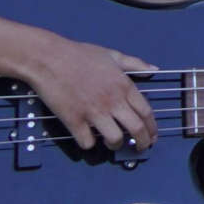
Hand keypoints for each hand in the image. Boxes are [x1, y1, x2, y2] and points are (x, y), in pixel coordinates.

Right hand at [23, 36, 159, 151]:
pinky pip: (87, 142)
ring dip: (116, 145)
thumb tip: (154, 69)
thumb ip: (135, 63)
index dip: (152, 128)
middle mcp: (113, 101)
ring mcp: (93, 112)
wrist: (49, 58)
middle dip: (142, 142)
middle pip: (136, 129)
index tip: (152, 136)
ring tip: (113, 143)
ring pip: (114, 139)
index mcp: (124, 85)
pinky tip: (88, 138)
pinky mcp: (74, 120)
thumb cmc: (80, 55)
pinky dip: (89, 144)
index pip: (146, 112)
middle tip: (141, 148)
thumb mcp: (112, 55)